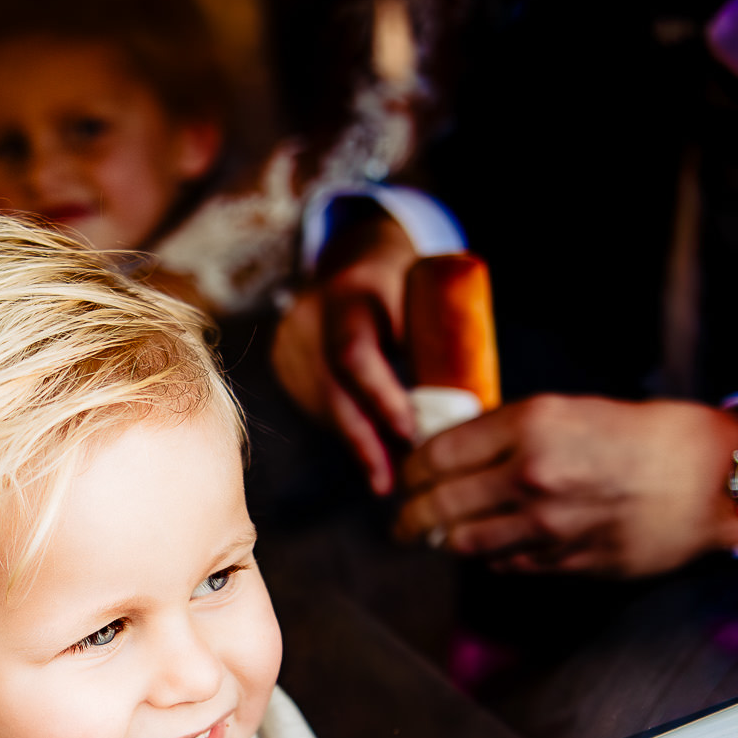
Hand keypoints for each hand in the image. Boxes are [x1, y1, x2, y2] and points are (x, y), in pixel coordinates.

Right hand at [271, 215, 418, 493]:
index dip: (382, 400)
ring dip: (356, 442)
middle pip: (331, 391)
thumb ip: (433, 350)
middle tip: (393, 483)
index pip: (356, 355)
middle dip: (365, 442)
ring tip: (387, 474)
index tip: (410, 436)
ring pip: (320, 405)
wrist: (353, 255)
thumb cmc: (406, 283)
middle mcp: (309, 313)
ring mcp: (287, 337)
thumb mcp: (424, 300)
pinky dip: (342, 428)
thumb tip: (457, 423)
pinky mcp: (280, 359)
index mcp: (352, 290)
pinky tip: (366, 450)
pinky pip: (313, 404)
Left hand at [394, 396, 737, 578]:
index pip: (439, 453)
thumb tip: (460, 449)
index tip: (408, 473)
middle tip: (402, 519)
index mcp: (531, 425)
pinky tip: (484, 549)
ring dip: (442, 541)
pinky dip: (486, 558)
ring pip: (464, 542)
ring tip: (432, 537)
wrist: (712, 481)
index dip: (413, 467)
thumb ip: (513, 430)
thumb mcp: (572, 409)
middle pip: (439, 504)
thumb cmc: (650, 436)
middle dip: (410, 515)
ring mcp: (547, 526)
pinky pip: (504, 565)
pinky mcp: (565, 562)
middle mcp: (531, 476)